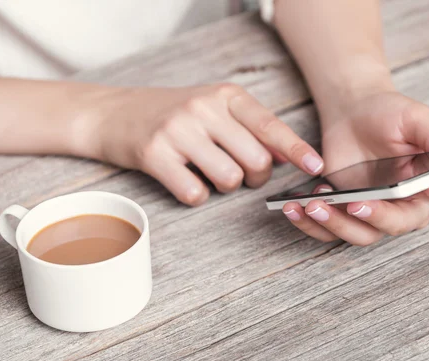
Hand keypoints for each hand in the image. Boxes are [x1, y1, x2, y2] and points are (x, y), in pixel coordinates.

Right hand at [78, 83, 323, 205]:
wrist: (113, 113)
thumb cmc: (172, 114)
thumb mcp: (214, 108)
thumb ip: (250, 128)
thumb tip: (288, 156)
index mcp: (225, 95)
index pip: (270, 126)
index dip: (296, 150)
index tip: (315, 167)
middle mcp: (203, 108)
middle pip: (255, 161)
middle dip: (256, 178)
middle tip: (243, 175)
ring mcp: (177, 130)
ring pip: (229, 180)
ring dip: (225, 187)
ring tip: (208, 173)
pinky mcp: (154, 154)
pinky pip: (195, 194)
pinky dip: (196, 196)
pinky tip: (185, 180)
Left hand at [282, 90, 428, 244]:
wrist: (354, 113)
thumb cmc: (389, 113)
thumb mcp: (415, 117)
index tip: (413, 189)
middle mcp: (404, 205)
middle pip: (394, 224)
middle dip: (372, 217)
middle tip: (351, 203)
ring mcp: (372, 212)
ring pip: (358, 233)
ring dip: (334, 224)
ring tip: (312, 205)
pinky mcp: (344, 212)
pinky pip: (329, 229)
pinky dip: (311, 224)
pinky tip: (295, 207)